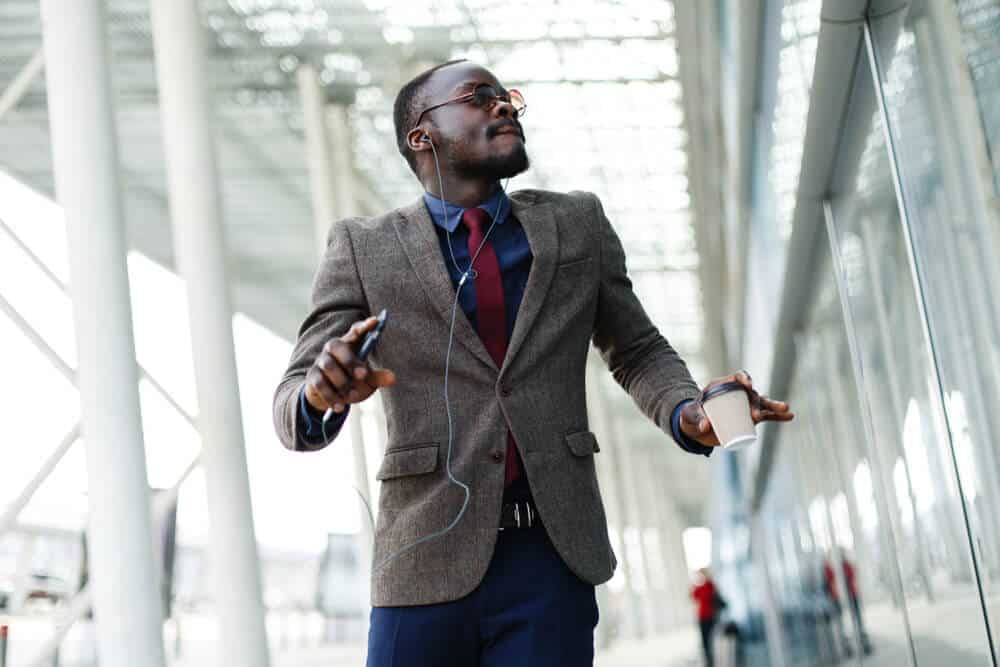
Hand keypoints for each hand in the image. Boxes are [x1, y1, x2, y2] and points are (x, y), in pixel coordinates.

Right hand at [304, 316, 396, 414]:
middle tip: (363, 375)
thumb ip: (379, 377)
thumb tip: (393, 378)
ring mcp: (321, 362)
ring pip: (328, 366)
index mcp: (350, 344)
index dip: (364, 326)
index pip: (355, 331)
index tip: (375, 321)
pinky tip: (340, 407)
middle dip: (350, 360)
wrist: (333, 399)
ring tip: (352, 396)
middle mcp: (333, 349)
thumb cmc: (354, 383)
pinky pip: (320, 384)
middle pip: (337, 345)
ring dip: (341, 382)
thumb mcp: (368, 381)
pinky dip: (331, 397)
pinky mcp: (313, 377)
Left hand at [679, 370, 793, 446]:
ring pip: (762, 404)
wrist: (696, 430)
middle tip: (755, 417)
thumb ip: (695, 419)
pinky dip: (777, 417)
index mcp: (723, 386)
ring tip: (786, 410)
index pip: (737, 378)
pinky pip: (767, 416)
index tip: (748, 385)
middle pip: (751, 395)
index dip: (744, 378)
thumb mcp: (689, 417)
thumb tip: (706, 425)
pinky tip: (790, 417)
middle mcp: (737, 394)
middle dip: (756, 404)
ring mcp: (744, 406)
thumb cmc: (691, 418)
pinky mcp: (749, 418)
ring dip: (774, 406)